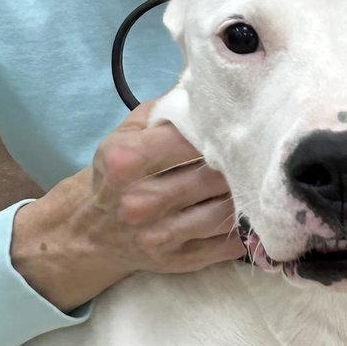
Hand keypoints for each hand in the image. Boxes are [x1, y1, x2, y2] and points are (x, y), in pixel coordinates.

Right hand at [83, 102, 247, 278]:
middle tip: (255, 151)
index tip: (235, 124)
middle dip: (237, 162)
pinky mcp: (179, 262)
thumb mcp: (127, 133)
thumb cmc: (116, 174)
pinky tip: (246, 210)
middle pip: (214, 176)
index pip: (190, 139)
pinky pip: (229, 244)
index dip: (218, 131)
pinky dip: (245, 227)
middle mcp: (140, 201)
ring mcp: (160, 236)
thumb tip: (210, 83)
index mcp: (125, 162)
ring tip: (251, 178)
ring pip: (226, 209)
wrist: (91, 233)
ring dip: (243, 193)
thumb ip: (166, 108)